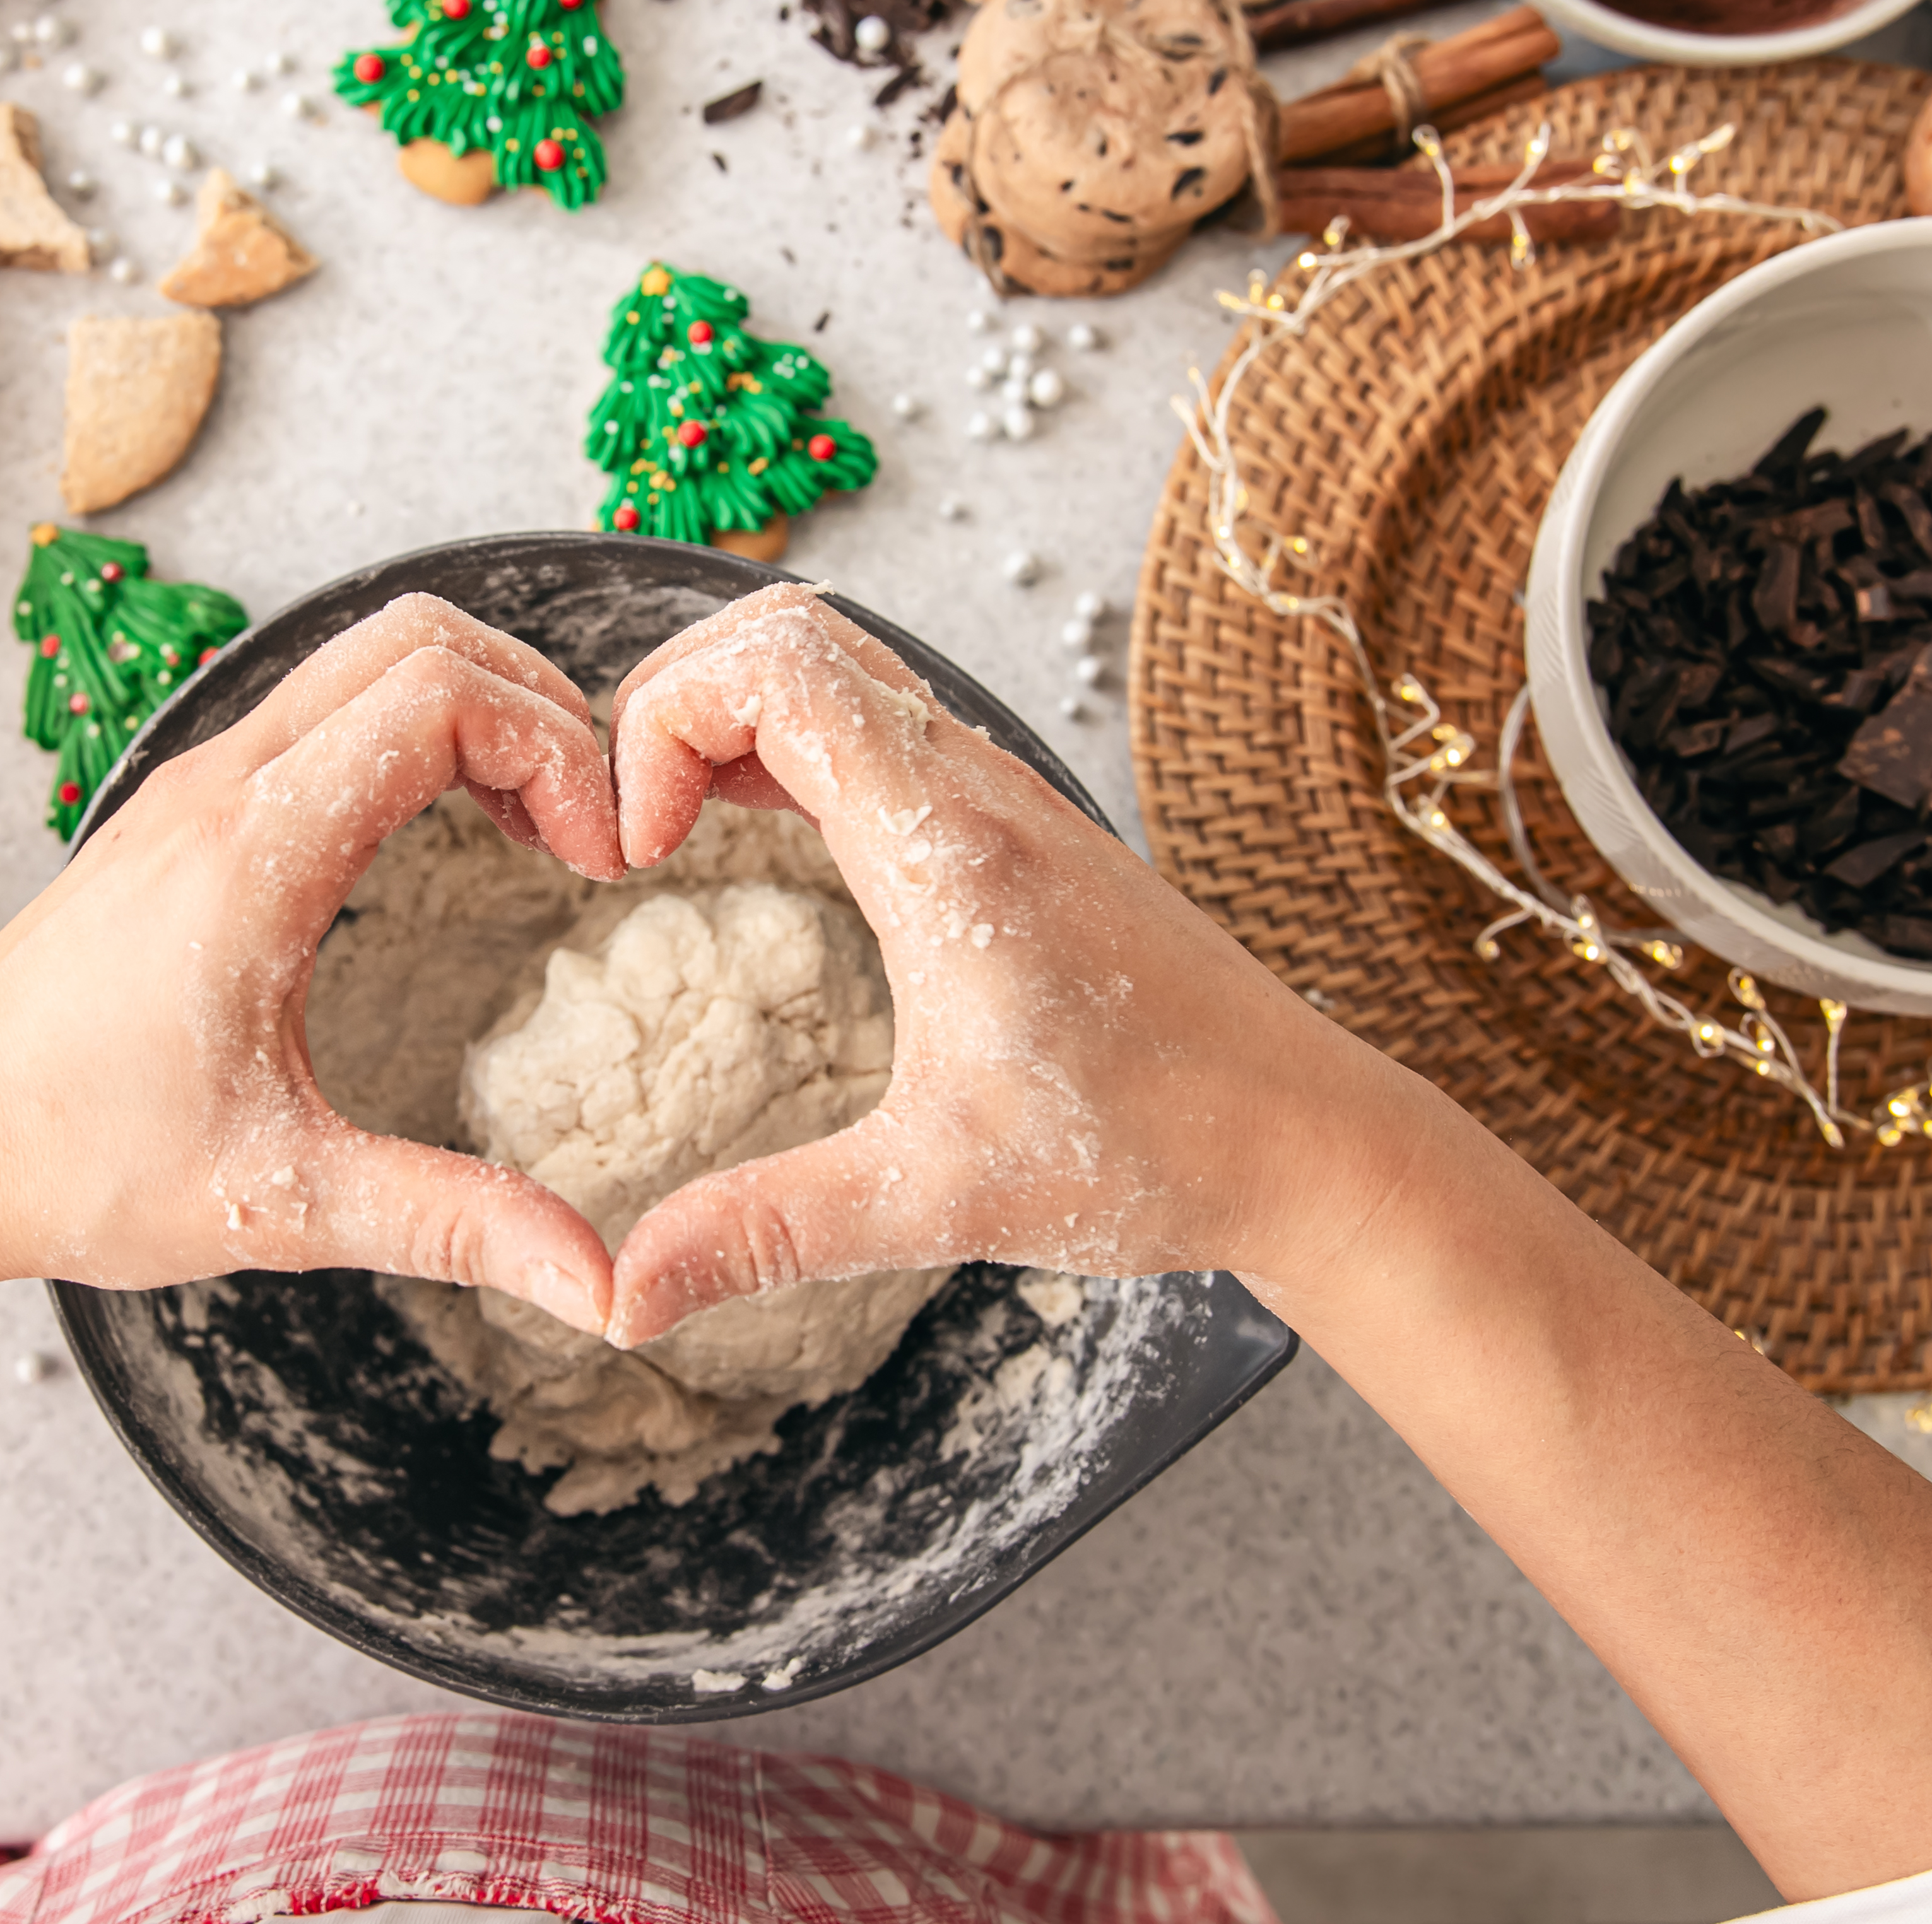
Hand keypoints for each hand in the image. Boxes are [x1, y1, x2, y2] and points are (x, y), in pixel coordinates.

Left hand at [0, 595, 624, 1333]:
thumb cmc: (73, 1167)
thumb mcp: (281, 1202)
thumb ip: (451, 1223)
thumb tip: (607, 1289)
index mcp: (250, 853)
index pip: (439, 694)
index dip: (556, 748)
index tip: (602, 857)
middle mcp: (216, 787)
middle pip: (413, 637)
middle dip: (535, 700)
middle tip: (591, 820)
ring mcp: (188, 788)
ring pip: (362, 660)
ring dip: (473, 708)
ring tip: (537, 826)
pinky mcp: (175, 812)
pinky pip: (317, 712)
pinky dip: (408, 731)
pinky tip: (441, 832)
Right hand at [601, 587, 1429, 1343]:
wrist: (1311, 1141)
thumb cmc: (1156, 1152)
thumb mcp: (937, 1199)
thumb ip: (768, 1232)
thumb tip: (620, 1299)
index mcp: (950, 847)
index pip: (778, 668)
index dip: (665, 721)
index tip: (632, 848)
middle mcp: (980, 791)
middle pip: (793, 632)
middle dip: (676, 696)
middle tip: (631, 823)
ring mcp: (1006, 798)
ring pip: (841, 668)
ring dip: (733, 716)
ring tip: (672, 828)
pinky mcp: (1020, 827)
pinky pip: (881, 725)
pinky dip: (790, 743)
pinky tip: (758, 832)